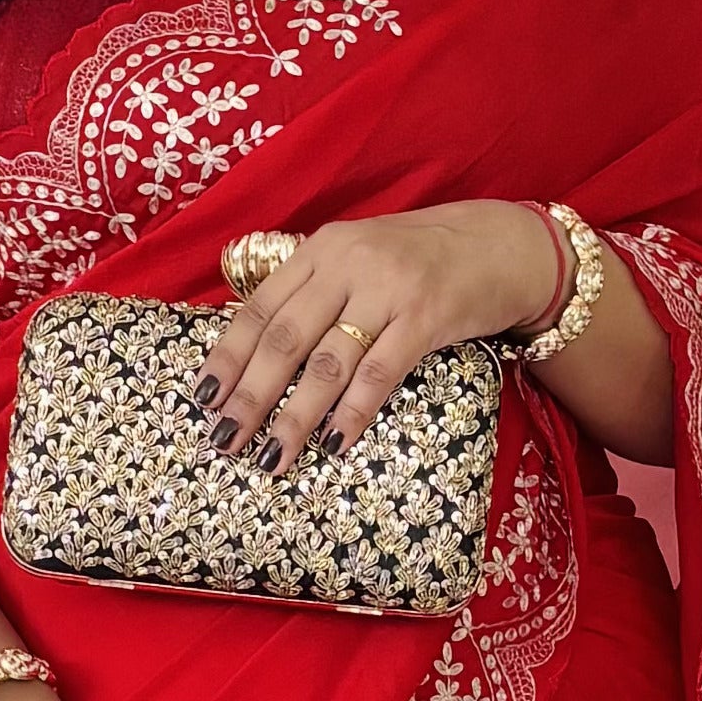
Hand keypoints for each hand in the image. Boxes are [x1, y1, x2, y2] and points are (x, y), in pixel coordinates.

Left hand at [205, 207, 562, 470]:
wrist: (499, 245)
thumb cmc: (421, 262)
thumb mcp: (359, 259)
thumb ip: (314, 292)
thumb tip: (260, 352)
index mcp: (322, 251)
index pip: (260, 308)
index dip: (227, 356)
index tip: (201, 398)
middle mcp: (348, 264)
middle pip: (284, 339)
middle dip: (249, 395)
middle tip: (224, 439)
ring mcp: (388, 289)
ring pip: (327, 363)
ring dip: (294, 415)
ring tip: (272, 455)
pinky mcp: (426, 317)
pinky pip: (380, 372)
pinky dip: (353, 410)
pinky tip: (333, 442)